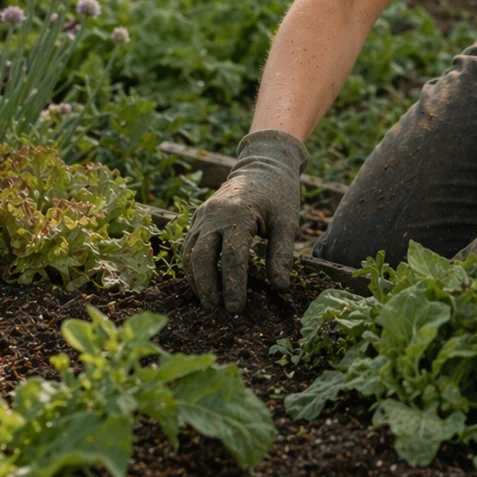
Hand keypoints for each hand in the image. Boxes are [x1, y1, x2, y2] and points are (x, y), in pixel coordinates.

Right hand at [183, 129, 306, 312]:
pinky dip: (192, 267)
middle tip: (217, 310)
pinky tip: (202, 284)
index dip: (233, 285)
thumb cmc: (279, 195)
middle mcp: (214, 215)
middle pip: (202, 257)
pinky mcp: (199, 218)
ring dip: (196, 280)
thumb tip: (281, 289)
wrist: (262, 165)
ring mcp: (203, 215)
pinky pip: (189, 246)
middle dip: (207, 287)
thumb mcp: (287, 222)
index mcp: (239, 215)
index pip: (232, 257)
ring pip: (190, 253)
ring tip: (208, 303)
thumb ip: (282, 255)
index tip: (237, 309)